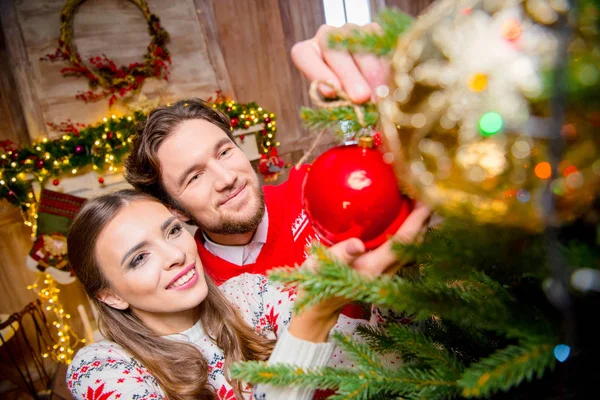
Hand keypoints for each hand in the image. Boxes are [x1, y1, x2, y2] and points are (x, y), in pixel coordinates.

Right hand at [288, 204, 430, 341]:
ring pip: (411, 248)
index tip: (426, 201)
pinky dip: (409, 235)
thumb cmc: (317, 280)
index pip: (403, 240)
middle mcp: (385, 272)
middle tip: (427, 196)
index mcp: (373, 267)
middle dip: (423, 220)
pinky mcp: (383, 273)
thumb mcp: (320, 264)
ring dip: (418, 228)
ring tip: (419, 206)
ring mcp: (386, 274)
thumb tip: (357, 244)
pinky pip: (404, 250)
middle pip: (414, 244)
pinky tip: (405, 223)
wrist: (318, 306)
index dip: (416, 221)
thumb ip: (341, 253)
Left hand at [291, 23, 389, 103]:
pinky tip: (389, 82)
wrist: (363, 81)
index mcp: (306, 52)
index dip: (318, 73)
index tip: (331, 92)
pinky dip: (385, 66)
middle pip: (336, 52)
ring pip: (360, 47)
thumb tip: (356, 103)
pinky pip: (380, 44)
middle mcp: (326, 36)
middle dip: (350, 77)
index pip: (304, 56)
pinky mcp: (373, 30)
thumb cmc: (341, 93)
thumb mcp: (334, 99)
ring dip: (372, 74)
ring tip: (379, 95)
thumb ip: (339, 100)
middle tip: (361, 97)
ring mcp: (350, 30)